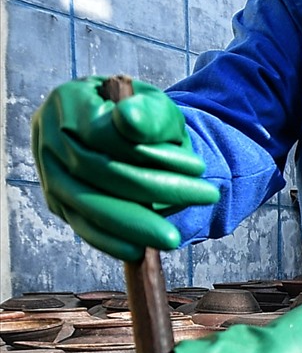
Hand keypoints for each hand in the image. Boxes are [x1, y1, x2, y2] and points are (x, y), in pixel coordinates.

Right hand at [32, 78, 218, 260]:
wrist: (130, 136)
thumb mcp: (155, 106)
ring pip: (85, 202)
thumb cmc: (144, 117)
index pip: (104, 132)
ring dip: (132, 224)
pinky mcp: (57, 201)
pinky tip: (138, 251)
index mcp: (68, 101)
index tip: (198, 166)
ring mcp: (48, 171)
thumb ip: (148, 113)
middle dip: (152, 189)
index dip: (150, 152)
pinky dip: (109, 241)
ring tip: (172, 237)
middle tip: (203, 200)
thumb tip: (130, 121)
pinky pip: (80, 225)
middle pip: (95, 169)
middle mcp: (48, 136)